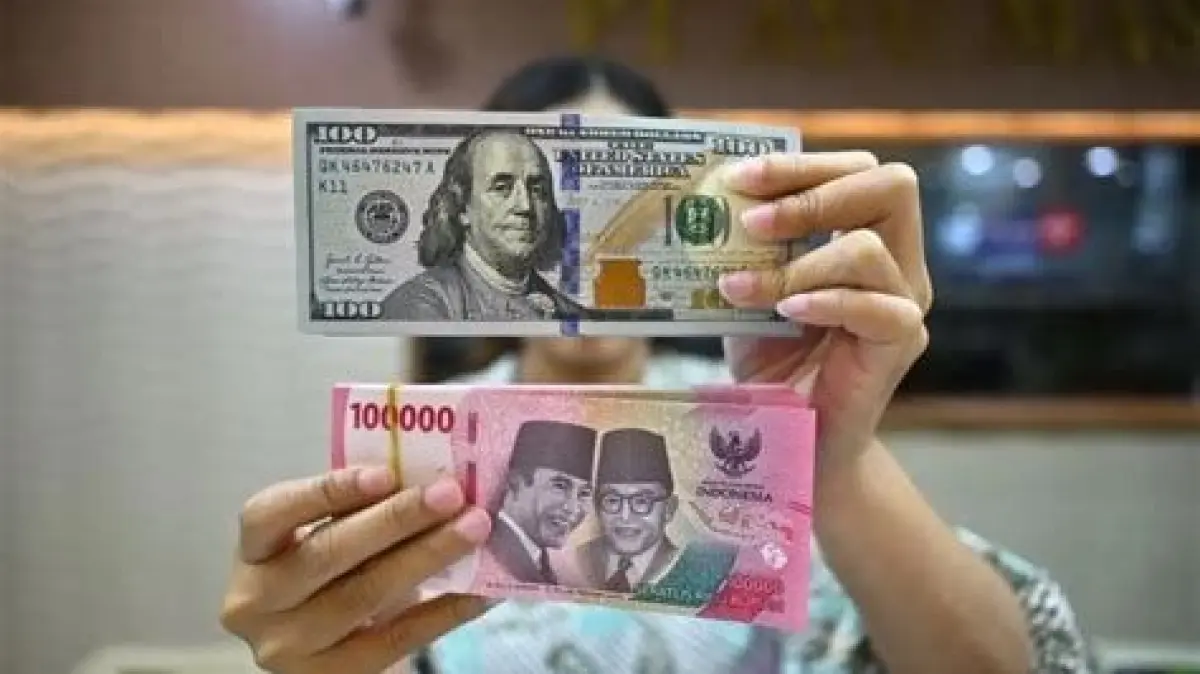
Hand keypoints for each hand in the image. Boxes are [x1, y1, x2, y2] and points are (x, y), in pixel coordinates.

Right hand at [220, 467, 491, 673]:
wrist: (325, 647)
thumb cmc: (332, 571)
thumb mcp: (327, 532)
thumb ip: (359, 507)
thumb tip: (429, 477)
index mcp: (253, 550)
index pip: (272, 513)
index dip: (328, 491)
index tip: (386, 473)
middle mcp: (256, 601)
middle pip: (329, 553)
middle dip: (396, 519)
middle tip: (451, 494)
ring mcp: (288, 647)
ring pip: (365, 595)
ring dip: (428, 557)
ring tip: (473, 529)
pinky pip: (396, 639)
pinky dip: (444, 610)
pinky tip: (479, 589)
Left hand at [719, 152, 932, 475]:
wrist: (792, 440)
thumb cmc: (772, 363)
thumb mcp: (750, 293)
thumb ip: (744, 250)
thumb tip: (699, 204)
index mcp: (865, 236)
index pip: (856, 171)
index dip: (802, 164)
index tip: (739, 177)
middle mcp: (897, 262)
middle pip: (890, 186)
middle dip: (813, 191)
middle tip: (752, 221)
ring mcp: (904, 303)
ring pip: (868, 249)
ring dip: (797, 263)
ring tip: (743, 286)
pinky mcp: (901, 344)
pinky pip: (877, 307)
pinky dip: (825, 301)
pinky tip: (785, 312)